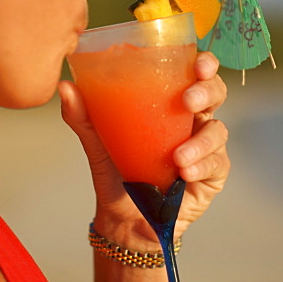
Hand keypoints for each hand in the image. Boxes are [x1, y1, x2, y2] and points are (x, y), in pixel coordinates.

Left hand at [58, 51, 230, 245]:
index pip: (194, 73)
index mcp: (171, 102)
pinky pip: (216, 164)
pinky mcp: (213, 174)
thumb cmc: (116, 171)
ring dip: (201, 141)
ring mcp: (206, 146)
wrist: (122, 218)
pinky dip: (201, 166)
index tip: (198, 64)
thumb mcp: (98, 141)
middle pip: (216, 93)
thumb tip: (64, 87)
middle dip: (207, 91)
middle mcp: (192, 120)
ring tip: (178, 157)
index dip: (204, 63)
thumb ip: (83, 116)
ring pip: (217, 131)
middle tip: (188, 101)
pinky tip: (185, 173)